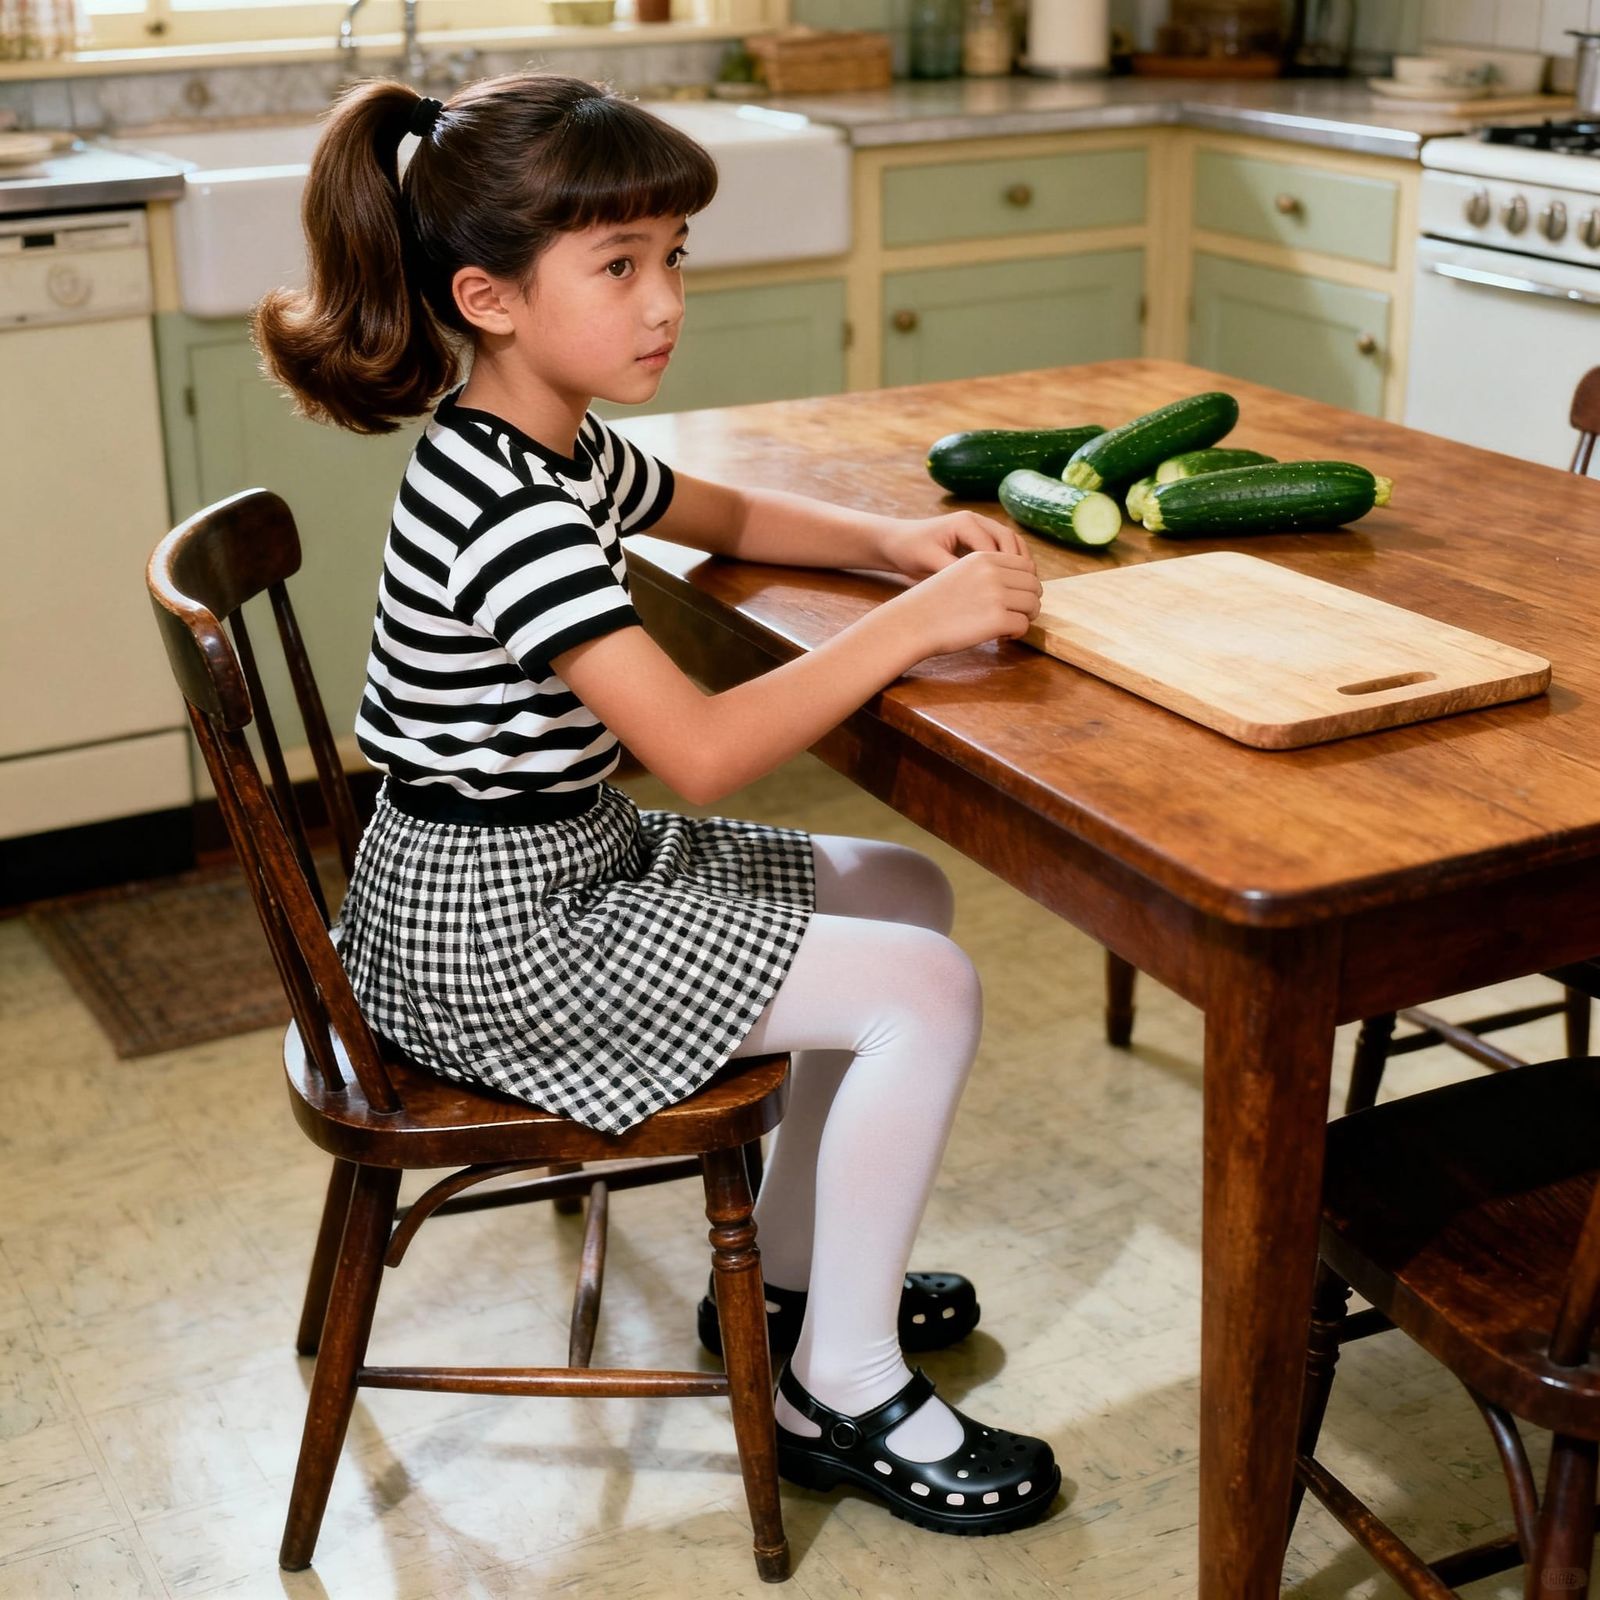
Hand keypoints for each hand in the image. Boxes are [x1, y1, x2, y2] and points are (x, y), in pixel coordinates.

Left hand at [877, 510, 1034, 580]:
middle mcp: (977, 522)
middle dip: (1018, 564)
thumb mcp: (928, 561)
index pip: (995, 544)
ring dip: (1019, 564)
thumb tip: (976, 584)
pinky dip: (1011, 565)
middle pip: (1010, 539)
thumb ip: (952, 569)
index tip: (1007, 591)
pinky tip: (1012, 585)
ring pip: (1011, 543)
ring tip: (1024, 588)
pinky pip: (1003, 550)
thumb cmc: (910, 550)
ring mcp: (980, 529)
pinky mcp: (979, 540)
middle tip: (1024, 589)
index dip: (1004, 568)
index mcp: (965, 523)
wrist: (898, 543)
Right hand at [885, 548, 1042, 660]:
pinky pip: (1023, 625)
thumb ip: (987, 573)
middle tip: (1014, 615)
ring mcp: (996, 595)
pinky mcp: (997, 619)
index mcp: (984, 558)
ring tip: (1007, 626)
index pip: (1025, 566)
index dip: (1025, 585)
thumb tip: (1018, 587)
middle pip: (1034, 585)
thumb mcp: (958, 572)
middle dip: (1028, 602)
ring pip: (1033, 605)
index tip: (1014, 599)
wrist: (910, 623)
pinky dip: (1017, 633)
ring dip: (1025, 618)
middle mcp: (993, 572)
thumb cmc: (931, 604)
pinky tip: (1001, 636)